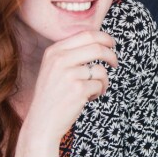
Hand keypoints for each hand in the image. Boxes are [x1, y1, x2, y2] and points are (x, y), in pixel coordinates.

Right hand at [22, 31, 117, 145]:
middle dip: (111, 55)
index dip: (104, 37)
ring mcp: (69, 74)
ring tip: (94, 90)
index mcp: (54, 51)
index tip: (111, 44)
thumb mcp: (53, 68)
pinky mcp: (78, 90)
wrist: (42, 122)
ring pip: (101, 70)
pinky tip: (87, 99)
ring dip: (103, 81)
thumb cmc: (52, 95)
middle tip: (115, 63)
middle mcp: (60, 59)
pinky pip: (100, 85)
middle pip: (97, 47)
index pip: (86, 34)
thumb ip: (70, 53)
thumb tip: (99, 41)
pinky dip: (98, 92)